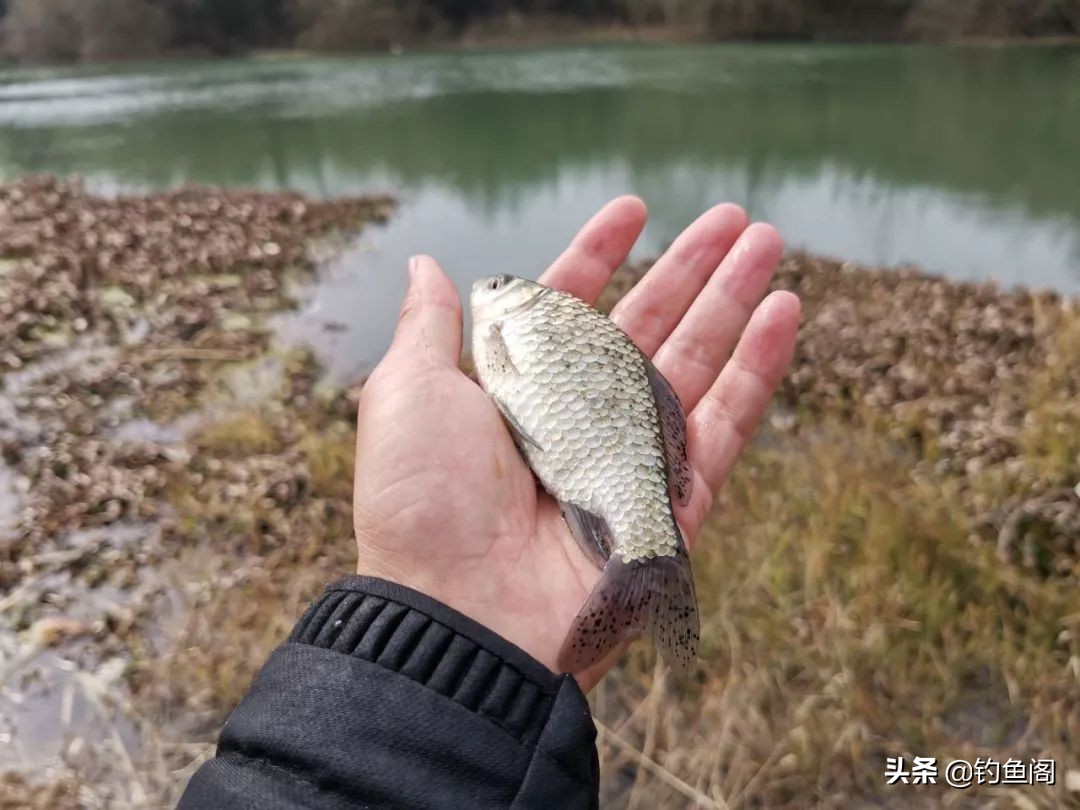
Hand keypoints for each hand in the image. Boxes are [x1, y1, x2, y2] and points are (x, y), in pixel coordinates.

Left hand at [352, 197, 799, 690]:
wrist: (461, 613)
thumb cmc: (423, 501)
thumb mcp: (408, 394)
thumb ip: (430, 326)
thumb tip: (423, 263)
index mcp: (518, 390)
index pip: (569, 306)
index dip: (599, 254)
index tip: (633, 207)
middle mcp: (577, 419)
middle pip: (648, 325)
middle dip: (690, 268)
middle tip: (736, 216)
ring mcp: (630, 458)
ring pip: (696, 361)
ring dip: (734, 299)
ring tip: (771, 240)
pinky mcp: (675, 502)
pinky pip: (726, 423)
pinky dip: (758, 367)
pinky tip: (784, 310)